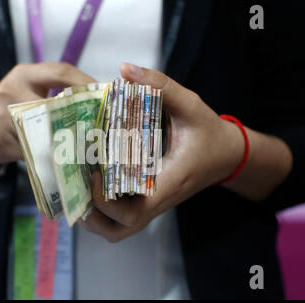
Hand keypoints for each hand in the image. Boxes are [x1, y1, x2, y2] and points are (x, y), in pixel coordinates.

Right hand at [0, 62, 94, 163]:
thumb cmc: (16, 106)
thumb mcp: (32, 89)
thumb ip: (57, 90)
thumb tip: (99, 103)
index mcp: (23, 75)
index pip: (60, 72)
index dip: (85, 83)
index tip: (104, 95)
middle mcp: (9, 91)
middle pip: (53, 106)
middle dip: (76, 119)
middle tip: (97, 129)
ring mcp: (0, 117)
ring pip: (43, 134)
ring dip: (64, 143)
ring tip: (82, 148)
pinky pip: (32, 152)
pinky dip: (47, 157)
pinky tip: (57, 159)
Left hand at [78, 62, 244, 242]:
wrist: (228, 154)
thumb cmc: (210, 133)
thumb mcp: (191, 105)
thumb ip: (161, 86)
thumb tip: (124, 69)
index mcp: (168, 183)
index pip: (134, 213)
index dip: (107, 203)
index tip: (94, 174)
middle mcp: (158, 200)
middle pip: (120, 230)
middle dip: (94, 218)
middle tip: (77, 187)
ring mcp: (153, 203)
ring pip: (120, 229)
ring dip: (96, 219)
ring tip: (78, 190)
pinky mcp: (150, 199)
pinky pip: (123, 216)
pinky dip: (104, 210)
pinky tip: (92, 184)